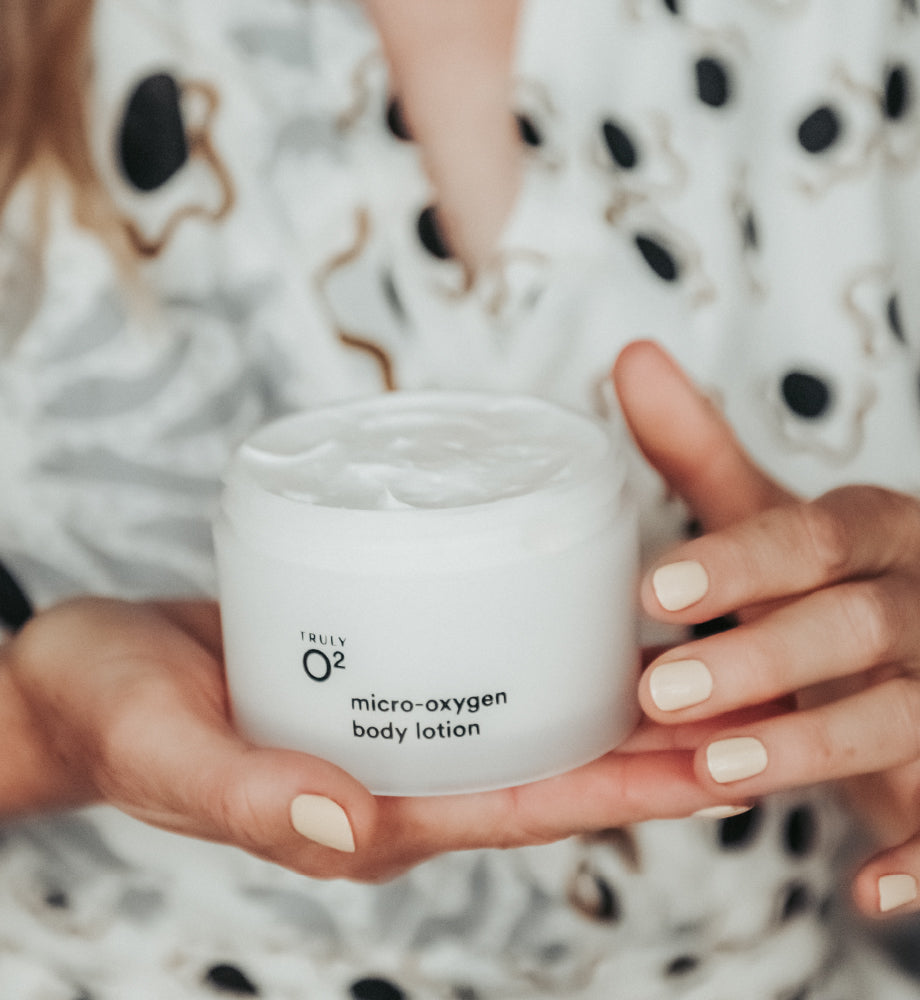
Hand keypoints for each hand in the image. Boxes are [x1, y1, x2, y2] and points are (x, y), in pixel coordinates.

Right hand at [7, 597, 735, 881]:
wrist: (79, 672)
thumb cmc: (110, 714)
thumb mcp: (165, 751)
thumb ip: (253, 794)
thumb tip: (359, 826)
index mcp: (360, 819)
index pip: (514, 812)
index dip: (616, 795)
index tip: (710, 767)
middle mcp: (389, 777)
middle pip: (538, 767)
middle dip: (639, 748)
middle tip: (739, 695)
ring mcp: (383, 727)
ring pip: (513, 717)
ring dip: (598, 694)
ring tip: (686, 650)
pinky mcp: (368, 674)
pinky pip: (466, 669)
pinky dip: (529, 647)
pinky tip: (570, 606)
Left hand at [612, 339, 919, 917]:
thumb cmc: (827, 583)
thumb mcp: (774, 522)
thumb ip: (702, 455)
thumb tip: (629, 358)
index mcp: (875, 536)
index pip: (815, 535)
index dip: (742, 561)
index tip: (654, 589)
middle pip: (854, 625)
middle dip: (764, 658)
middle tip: (663, 690)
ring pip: (899, 716)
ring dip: (812, 747)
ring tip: (717, 773)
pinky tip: (870, 889)